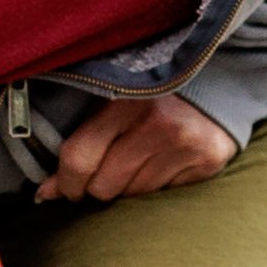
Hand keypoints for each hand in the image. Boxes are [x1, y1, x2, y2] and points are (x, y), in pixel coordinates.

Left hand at [43, 90, 235, 202]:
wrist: (219, 71)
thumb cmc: (152, 84)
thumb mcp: (114, 92)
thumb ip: (81, 134)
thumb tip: (47, 191)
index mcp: (126, 100)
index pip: (79, 158)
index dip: (63, 181)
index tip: (59, 188)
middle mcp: (160, 125)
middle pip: (104, 186)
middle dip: (94, 186)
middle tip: (99, 173)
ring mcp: (188, 146)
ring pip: (134, 195)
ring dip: (126, 186)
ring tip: (134, 160)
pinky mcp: (209, 161)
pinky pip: (164, 195)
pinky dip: (155, 184)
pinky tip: (161, 160)